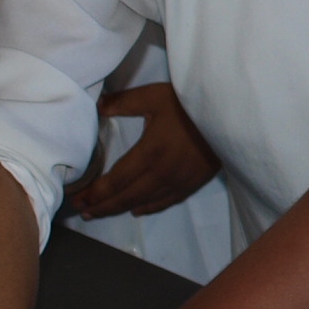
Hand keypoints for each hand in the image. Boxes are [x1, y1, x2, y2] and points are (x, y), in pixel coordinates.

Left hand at [68, 83, 220, 218]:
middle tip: (83, 211)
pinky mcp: (193, 182)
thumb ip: (124, 102)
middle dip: (102, 205)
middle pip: (126, 196)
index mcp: (149, 153)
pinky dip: (148, 208)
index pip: (115, 181)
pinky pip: (166, 201)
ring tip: (101, 213)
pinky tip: (137, 210)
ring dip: (120, 209)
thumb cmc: (190, 102)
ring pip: (144, 202)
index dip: (96, 193)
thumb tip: (98, 106)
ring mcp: (179, 181)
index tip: (78, 198)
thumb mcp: (154, 95)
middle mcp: (162, 173)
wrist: (230, 113)